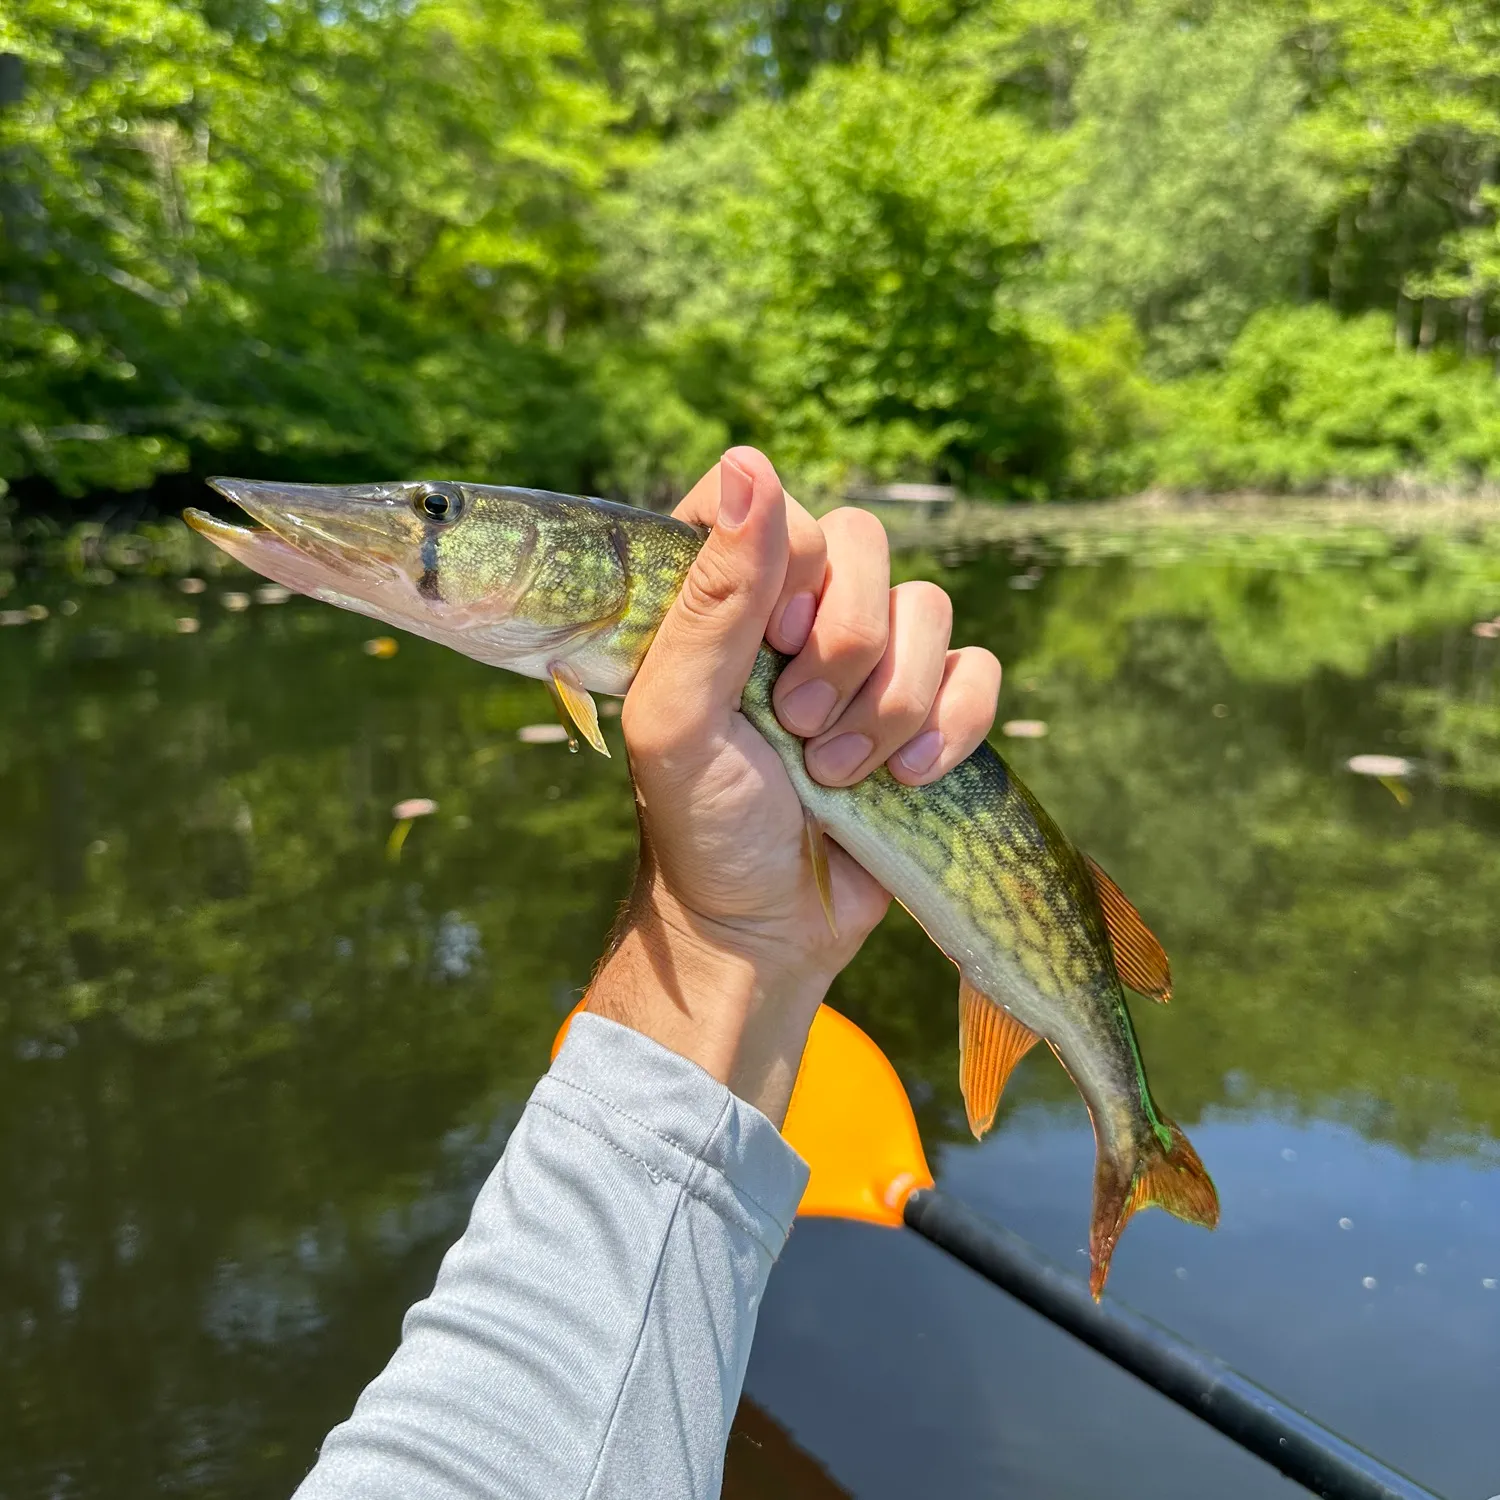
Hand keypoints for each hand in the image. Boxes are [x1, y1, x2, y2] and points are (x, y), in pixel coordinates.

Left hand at [585, 448, 1000, 1125]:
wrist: (762, 929)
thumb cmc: (700, 825)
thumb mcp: (677, 716)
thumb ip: (713, 596)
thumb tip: (752, 462)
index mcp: (722, 595)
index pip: (774, 502)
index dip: (788, 564)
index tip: (768, 641)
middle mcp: (798, 613)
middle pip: (867, 544)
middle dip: (843, 648)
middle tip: (794, 726)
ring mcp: (869, 660)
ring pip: (929, 610)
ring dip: (888, 704)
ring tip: (835, 774)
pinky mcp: (927, 711)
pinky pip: (980, 670)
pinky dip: (953, 725)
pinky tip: (908, 778)